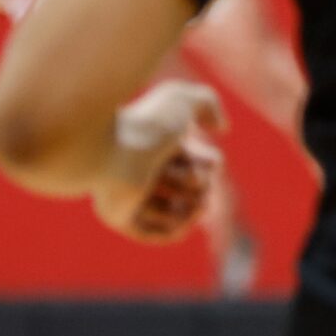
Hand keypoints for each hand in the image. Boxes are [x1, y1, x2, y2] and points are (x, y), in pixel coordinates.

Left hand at [92, 81, 224, 244]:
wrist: (115, 148)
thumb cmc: (148, 123)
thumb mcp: (183, 99)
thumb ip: (207, 102)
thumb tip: (220, 128)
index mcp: (157, 146)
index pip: (200, 165)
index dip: (209, 163)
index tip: (203, 156)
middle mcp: (144, 171)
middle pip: (190, 190)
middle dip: (196, 182)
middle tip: (178, 171)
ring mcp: (130, 196)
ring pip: (176, 212)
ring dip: (185, 203)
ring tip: (174, 191)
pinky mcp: (119, 218)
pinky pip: (159, 235)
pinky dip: (177, 227)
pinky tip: (184, 214)